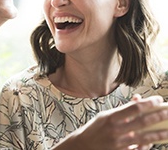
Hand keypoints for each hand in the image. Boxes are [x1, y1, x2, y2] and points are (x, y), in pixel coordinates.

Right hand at [53, 95, 167, 149]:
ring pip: (145, 138)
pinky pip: (139, 149)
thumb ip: (123, 109)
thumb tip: (138, 99)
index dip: (148, 103)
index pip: (134, 108)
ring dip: (159, 133)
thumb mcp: (105, 116)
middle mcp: (116, 130)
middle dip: (158, 116)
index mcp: (111, 118)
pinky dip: (148, 145)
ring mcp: (119, 144)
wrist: (83, 146)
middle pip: (142, 122)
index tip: (158, 100)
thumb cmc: (95, 129)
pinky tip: (156, 141)